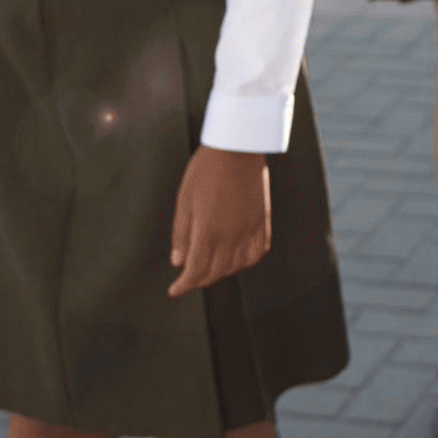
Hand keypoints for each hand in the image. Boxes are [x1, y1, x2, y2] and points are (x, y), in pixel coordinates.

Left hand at [168, 146, 272, 296]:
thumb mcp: (184, 200)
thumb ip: (181, 234)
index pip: (195, 271)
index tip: (174, 290)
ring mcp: (250, 228)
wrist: (238, 146)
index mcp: (208, 230)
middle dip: (199, 281)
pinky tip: (238, 260)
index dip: (183, 286)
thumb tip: (178, 262)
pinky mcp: (262, 220)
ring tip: (210, 269)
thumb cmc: (206, 169)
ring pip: (238, 266)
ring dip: (222, 273)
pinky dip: (247, 262)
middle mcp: (231, 235)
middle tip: (188, 280)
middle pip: (216, 273)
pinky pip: (258, 252)